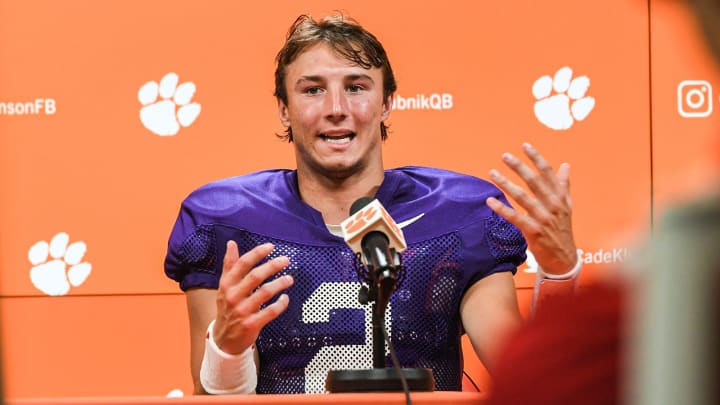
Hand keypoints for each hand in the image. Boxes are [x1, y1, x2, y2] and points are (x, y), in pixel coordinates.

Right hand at [213, 241, 293, 353]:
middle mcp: (233, 296)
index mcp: (227, 284)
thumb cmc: (227, 307)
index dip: (257, 253)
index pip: (242, 264)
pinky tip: (286, 298)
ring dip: (279, 283)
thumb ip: (230, 265)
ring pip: (265, 293)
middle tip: (286, 260)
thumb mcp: (225, 286)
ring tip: (290, 279)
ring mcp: (242, 311)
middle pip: (255, 276)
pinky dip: (280, 304)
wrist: (224, 339)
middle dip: (272, 266)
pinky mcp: (251, 324)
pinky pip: (270, 311)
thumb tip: (231, 243)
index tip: (271, 247)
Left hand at [486, 143, 577, 274]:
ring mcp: (542, 218)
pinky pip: (514, 217)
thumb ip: (564, 185)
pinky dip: (501, 208)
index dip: (536, 157)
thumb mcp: (567, 206)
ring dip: (505, 183)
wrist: (563, 258)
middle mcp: (552, 205)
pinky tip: (490, 201)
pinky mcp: (532, 231)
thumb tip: (565, 165)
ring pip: (521, 196)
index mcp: (560, 197)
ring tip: (492, 173)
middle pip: (533, 181)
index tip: (524, 145)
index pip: (548, 172)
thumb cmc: (562, 229)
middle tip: (504, 156)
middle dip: (518, 166)